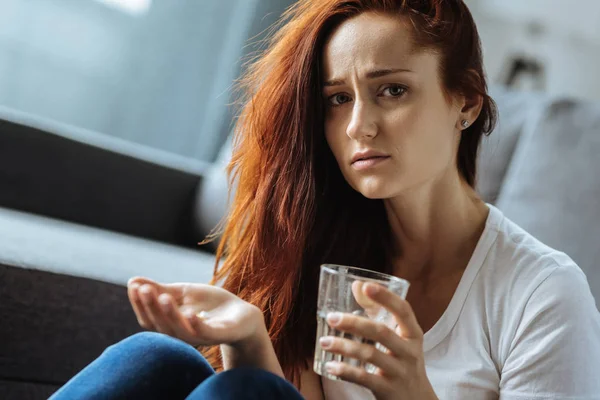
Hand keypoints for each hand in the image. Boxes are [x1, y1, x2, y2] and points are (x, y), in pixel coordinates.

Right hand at [127, 277, 263, 348]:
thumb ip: (160, 289)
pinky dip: (196, 325)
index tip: (133, 286)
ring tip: (163, 297)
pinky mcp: (220, 334)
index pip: (149, 320)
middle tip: (143, 289)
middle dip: (150, 307)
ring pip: (180, 331)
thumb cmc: (209, 306)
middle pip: (160, 326)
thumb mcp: (183, 294)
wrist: (242, 315)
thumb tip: (132, 281)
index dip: (140, 304)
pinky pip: (206, 333)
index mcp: (171, 326)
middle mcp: (183, 335)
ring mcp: (201, 336)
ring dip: (169, 315)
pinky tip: (190, 313)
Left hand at [319, 282, 437, 399]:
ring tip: (324, 342)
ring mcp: (400, 371)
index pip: (403, 310)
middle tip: (332, 318)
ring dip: (344, 346)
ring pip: (370, 354)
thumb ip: (378, 311)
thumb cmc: (402, 361)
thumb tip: (357, 285)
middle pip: (381, 332)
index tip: (366, 286)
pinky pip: (364, 378)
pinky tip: (330, 366)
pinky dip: (345, 371)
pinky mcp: (388, 390)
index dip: (386, 297)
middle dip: (354, 323)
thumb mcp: (398, 337)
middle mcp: (409, 351)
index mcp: (413, 334)